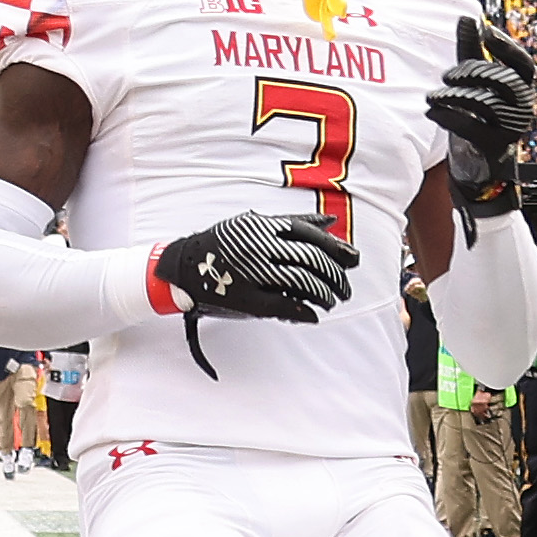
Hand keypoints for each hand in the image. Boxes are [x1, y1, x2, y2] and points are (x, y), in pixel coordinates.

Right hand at [156, 211, 359, 324]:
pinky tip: (313, 315)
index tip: (353, 260)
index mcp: (265, 227)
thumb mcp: (256, 224)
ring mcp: (254, 273)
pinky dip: (304, 312)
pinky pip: (283, 306)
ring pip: (302, 283)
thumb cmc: (224, 245)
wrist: (183, 265)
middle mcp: (261, 247)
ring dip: (324, 295)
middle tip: (345, 289)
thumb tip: (332, 220)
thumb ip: (294, 222)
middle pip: (312, 261)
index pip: (311, 236)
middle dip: (335, 277)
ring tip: (331, 301)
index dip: (336, 249)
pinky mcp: (246, 298)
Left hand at [429, 16, 536, 208]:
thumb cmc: (479, 116)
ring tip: (432, 96)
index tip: (486, 32)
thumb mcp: (476, 83)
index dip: (507, 47)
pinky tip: (431, 111)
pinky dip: (449, 117)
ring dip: (455, 97)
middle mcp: (522, 108)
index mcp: (521, 89)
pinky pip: (473, 129)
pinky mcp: (494, 148)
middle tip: (446, 74)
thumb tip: (467, 17)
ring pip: (487, 105)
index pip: (523, 64)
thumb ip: (471, 52)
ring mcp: (511, 129)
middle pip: (505, 82)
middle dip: (474, 73)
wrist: (480, 167)